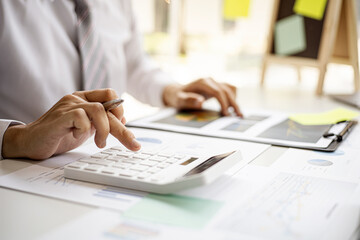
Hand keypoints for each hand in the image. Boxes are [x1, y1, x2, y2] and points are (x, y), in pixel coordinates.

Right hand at [2, 89, 140, 159]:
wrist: (31, 142)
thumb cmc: (58, 135)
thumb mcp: (86, 128)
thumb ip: (101, 122)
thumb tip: (123, 119)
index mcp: (84, 99)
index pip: (110, 94)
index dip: (120, 109)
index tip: (121, 126)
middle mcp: (77, 99)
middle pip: (108, 106)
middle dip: (123, 129)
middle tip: (133, 144)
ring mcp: (68, 106)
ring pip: (98, 110)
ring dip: (105, 130)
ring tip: (100, 143)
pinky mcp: (60, 117)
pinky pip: (81, 118)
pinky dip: (85, 130)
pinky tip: (78, 136)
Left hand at [162, 78, 242, 116]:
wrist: (178, 92)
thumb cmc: (178, 97)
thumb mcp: (179, 100)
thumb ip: (188, 100)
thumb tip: (201, 101)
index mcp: (202, 82)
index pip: (217, 91)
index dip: (223, 103)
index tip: (226, 114)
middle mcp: (210, 80)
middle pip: (226, 90)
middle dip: (233, 103)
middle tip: (238, 116)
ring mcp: (214, 82)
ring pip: (230, 89)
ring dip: (235, 101)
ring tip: (238, 114)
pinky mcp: (217, 86)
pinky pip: (229, 89)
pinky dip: (233, 97)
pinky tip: (232, 108)